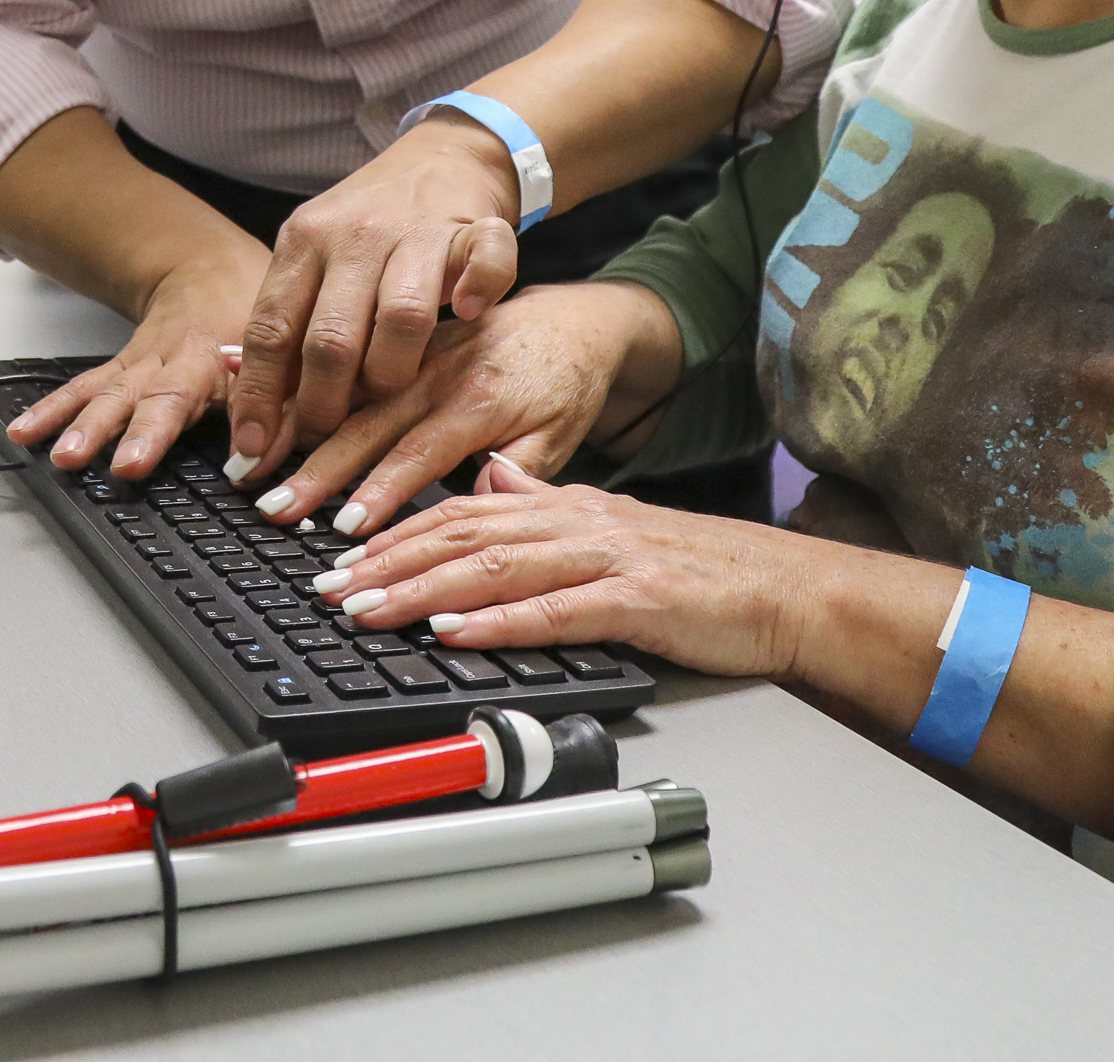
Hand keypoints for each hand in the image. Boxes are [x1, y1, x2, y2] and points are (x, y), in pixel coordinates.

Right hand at [3, 247, 259, 478]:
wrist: (214, 273)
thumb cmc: (256, 318)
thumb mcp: (284, 360)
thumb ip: (277, 412)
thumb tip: (262, 464)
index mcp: (215, 357)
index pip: (186, 395)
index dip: (158, 430)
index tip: (134, 463)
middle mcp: (171, 360)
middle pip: (140, 395)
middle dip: (114, 431)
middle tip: (90, 461)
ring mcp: (140, 363)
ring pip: (106, 392)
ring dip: (80, 424)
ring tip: (58, 456)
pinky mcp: (120, 367)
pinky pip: (82, 388)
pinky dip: (51, 410)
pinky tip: (23, 432)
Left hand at [227, 119, 521, 474]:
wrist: (443, 156)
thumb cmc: (368, 230)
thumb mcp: (312, 263)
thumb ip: (286, 328)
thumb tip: (248, 416)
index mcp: (302, 242)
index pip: (270, 329)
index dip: (258, 396)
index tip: (252, 450)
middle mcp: (355, 234)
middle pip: (332, 337)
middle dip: (323, 405)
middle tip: (323, 438)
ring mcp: (417, 230)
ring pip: (402, 318)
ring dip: (393, 375)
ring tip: (388, 397)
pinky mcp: (476, 227)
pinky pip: (486, 264)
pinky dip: (480, 292)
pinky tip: (469, 316)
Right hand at [234, 281, 678, 536]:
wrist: (576, 316)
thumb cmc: (567, 384)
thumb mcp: (563, 434)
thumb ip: (522, 470)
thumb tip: (478, 492)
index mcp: (480, 397)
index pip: (420, 451)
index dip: (381, 490)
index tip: (346, 527)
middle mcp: (437, 368)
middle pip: (365, 421)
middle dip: (316, 468)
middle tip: (274, 506)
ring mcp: (408, 346)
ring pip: (339, 385)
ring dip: (289, 421)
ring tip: (249, 455)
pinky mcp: (392, 331)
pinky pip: (334, 351)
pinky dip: (287, 364)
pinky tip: (237, 369)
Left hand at [319, 455, 813, 679]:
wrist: (785, 588)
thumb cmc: (700, 567)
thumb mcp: (609, 522)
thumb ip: (544, 500)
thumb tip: (487, 480)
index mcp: (564, 505)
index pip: (459, 512)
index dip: (393, 532)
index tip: (338, 556)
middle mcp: (577, 521)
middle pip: (463, 534)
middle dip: (387, 560)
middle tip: (328, 586)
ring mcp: (607, 558)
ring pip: (496, 567)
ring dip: (423, 589)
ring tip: (368, 609)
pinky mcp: (637, 599)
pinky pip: (556, 611)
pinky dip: (499, 622)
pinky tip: (456, 632)